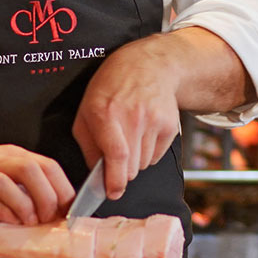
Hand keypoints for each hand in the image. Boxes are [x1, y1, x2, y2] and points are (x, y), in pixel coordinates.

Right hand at [0, 144, 73, 224]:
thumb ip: (23, 182)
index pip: (47, 165)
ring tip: (28, 222)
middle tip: (46, 219)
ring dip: (23, 206)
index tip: (66, 211)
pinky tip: (7, 222)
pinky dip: (0, 213)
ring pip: (5, 183)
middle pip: (29, 170)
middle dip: (45, 197)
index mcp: (10, 155)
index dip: (61, 189)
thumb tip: (56, 209)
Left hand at [73, 38, 184, 197]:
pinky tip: (143, 132)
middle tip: (116, 158)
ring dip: (135, 161)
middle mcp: (133, 117)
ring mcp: (155, 121)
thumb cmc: (111, 87)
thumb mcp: (86, 110)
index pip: (117, 155)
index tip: (112, 193)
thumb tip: (96, 174)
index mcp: (107, 114)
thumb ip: (88, 144)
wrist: (149, 65)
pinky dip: (148, 153)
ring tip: (130, 137)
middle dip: (122, 171)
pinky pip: (157, 156)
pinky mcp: (170, 125)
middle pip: (131, 167)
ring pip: (144, 164)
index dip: (115, 180)